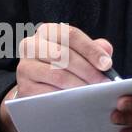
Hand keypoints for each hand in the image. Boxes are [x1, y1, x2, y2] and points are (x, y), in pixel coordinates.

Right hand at [0, 23, 114, 131]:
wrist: (38, 84)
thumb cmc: (63, 65)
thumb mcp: (78, 52)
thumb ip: (93, 48)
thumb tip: (106, 51)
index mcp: (47, 31)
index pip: (71, 35)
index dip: (91, 50)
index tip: (107, 64)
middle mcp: (31, 45)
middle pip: (63, 55)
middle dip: (88, 70)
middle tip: (103, 83)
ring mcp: (25, 66)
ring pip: (57, 74)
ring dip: (79, 85)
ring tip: (94, 92)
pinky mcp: (25, 86)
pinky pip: (48, 92)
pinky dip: (66, 97)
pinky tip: (78, 100)